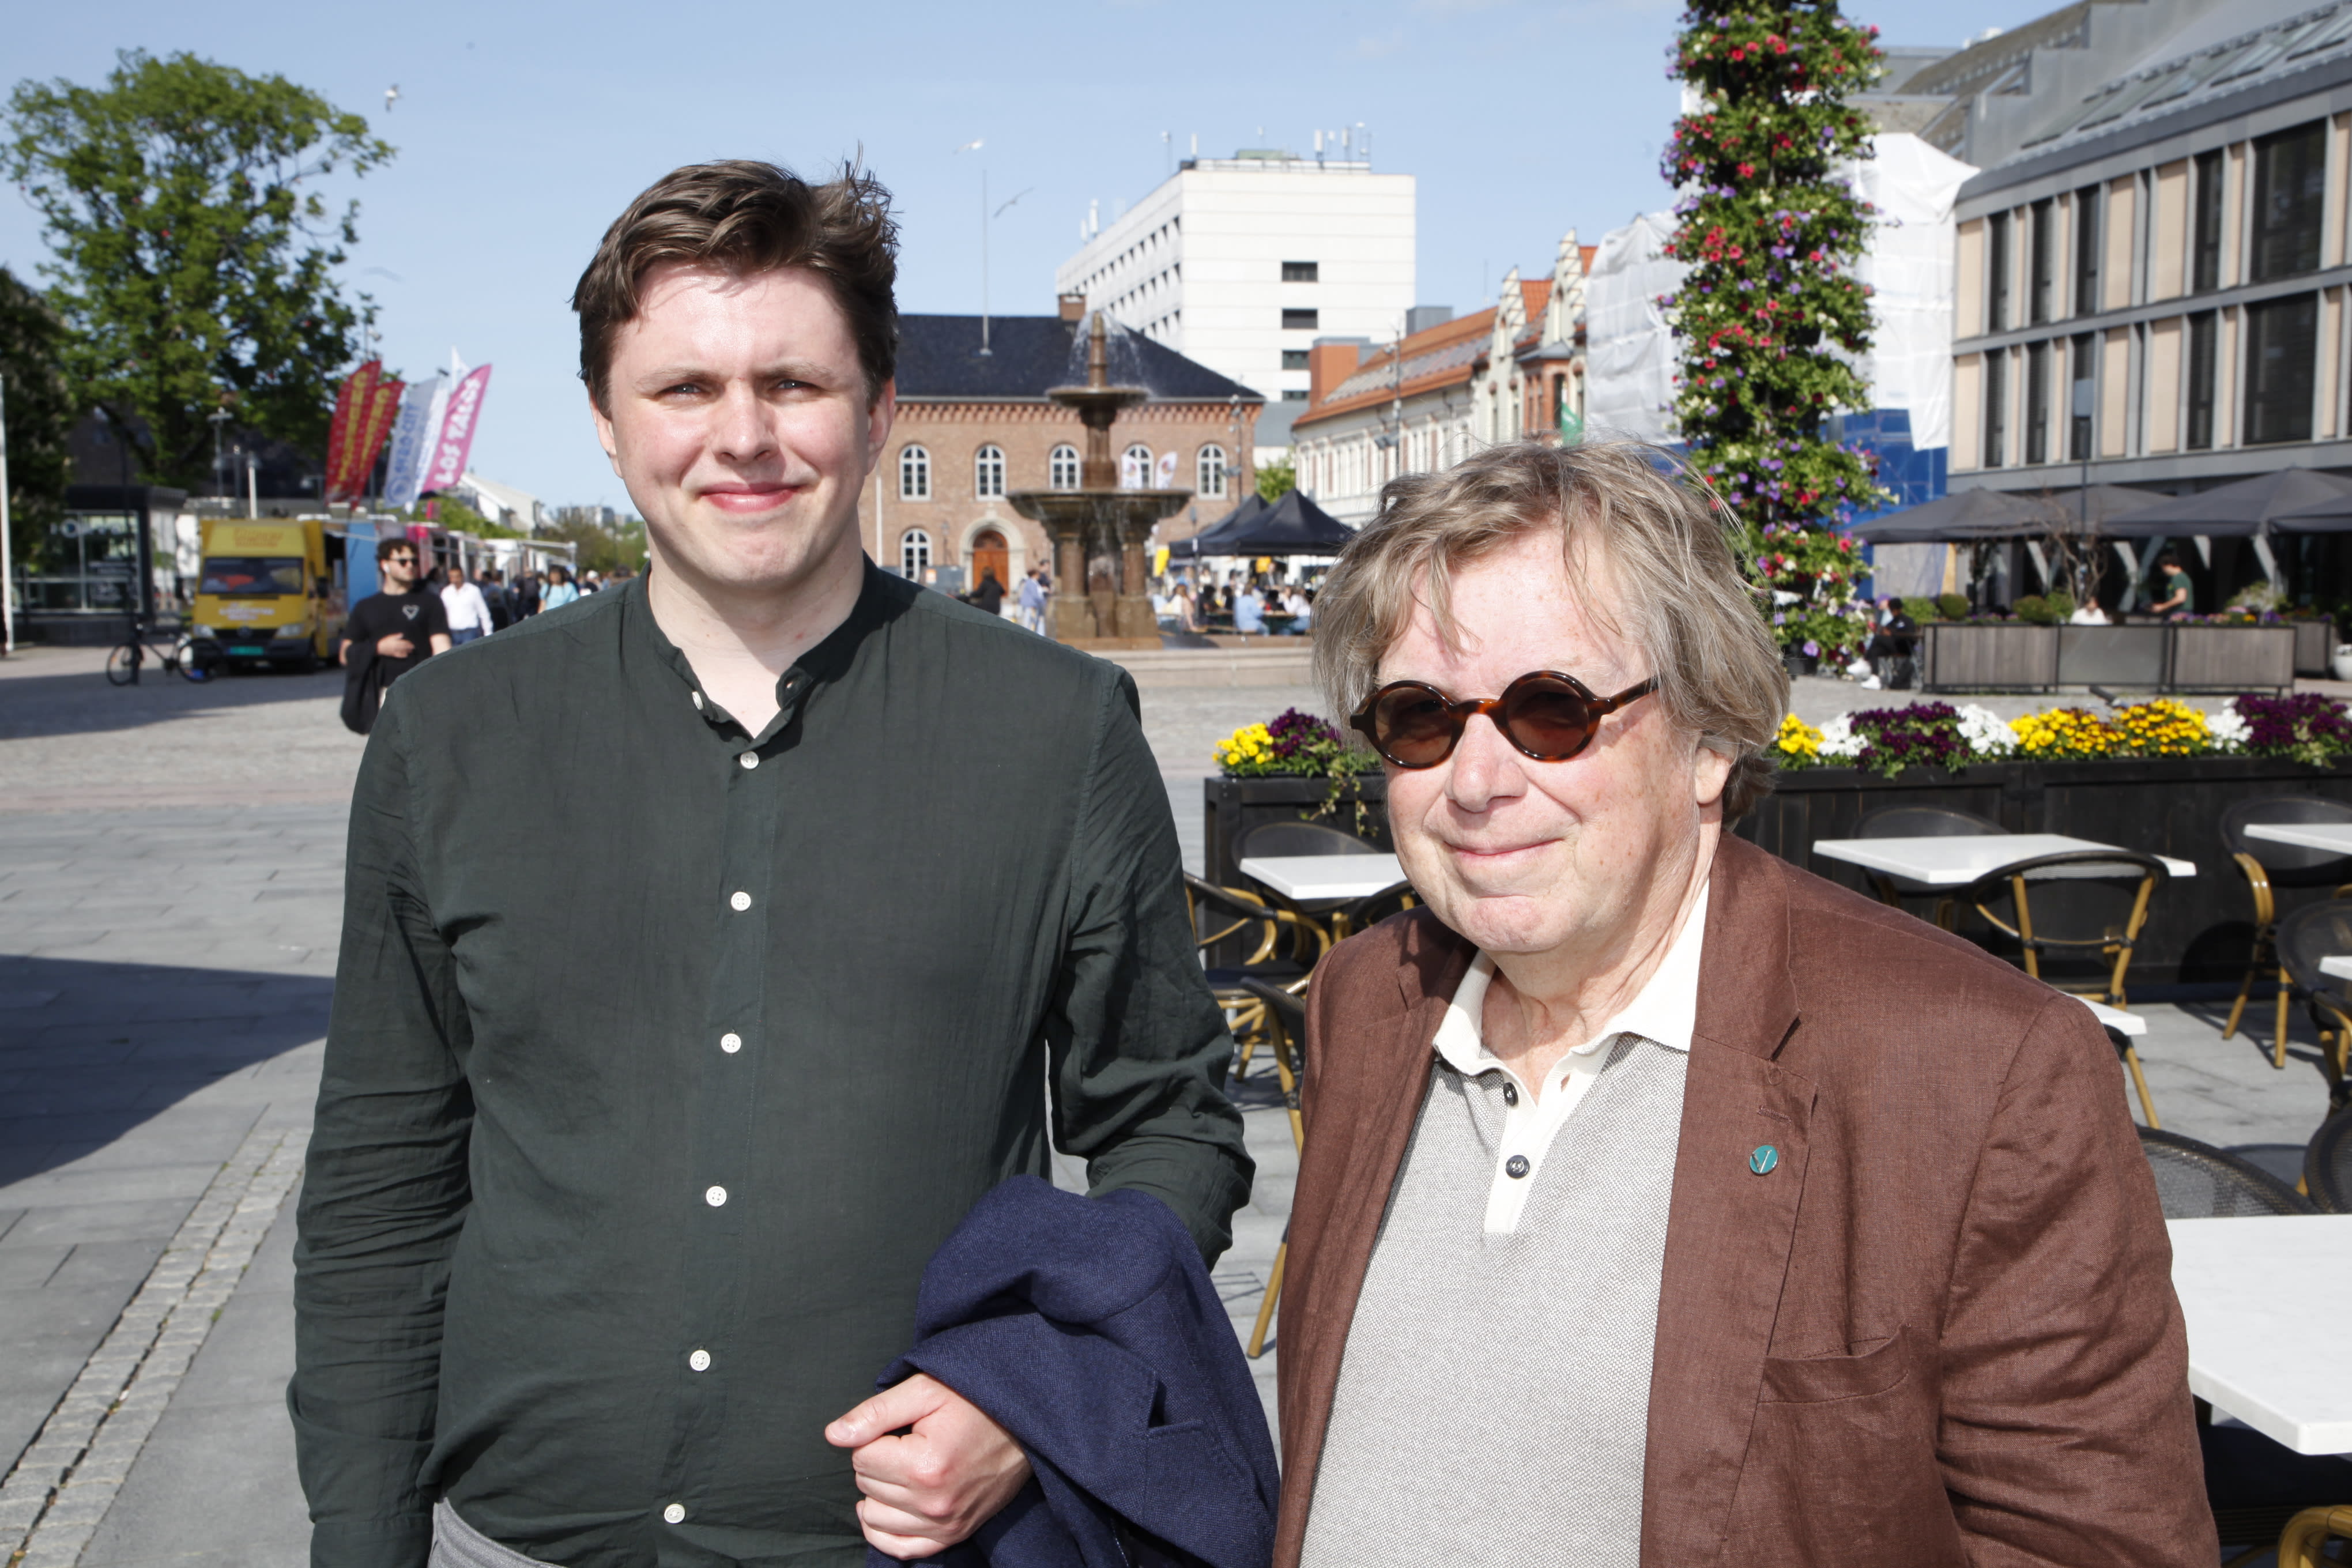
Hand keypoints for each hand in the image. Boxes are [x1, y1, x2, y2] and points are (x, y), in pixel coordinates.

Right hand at [375, 633, 413, 657]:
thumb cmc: (384, 641)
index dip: (408, 643)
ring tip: (411, 651)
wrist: (378, 647)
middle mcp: (397, 647)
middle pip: (404, 647)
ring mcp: (395, 651)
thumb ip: (396, 636)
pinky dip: (403, 655)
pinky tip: (406, 655)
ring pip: (403, 651)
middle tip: (413, 647)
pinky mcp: (393, 654)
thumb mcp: (390, 637)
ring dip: (407, 651)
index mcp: (396, 642)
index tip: (411, 643)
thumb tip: (402, 634)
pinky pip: (399, 655)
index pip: (404, 642)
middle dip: (409, 647)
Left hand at [826, 1373, 1029, 1559]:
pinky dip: (884, 1531)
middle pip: (866, 1486)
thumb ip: (875, 1413)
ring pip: (875, 1517)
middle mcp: (934, 1503)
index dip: (873, 1437)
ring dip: (880, 1493)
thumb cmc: (975, 1401)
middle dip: (877, 1461)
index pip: (861, 1458)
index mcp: (924, 1465)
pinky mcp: (955, 1534)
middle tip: (906, 1442)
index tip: (900, 1426)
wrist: (1025, 1424)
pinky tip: (887, 1507)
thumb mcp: (925, 1391)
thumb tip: (833, 1436)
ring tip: (904, 1468)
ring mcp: (946, 1524)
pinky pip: (900, 1549)